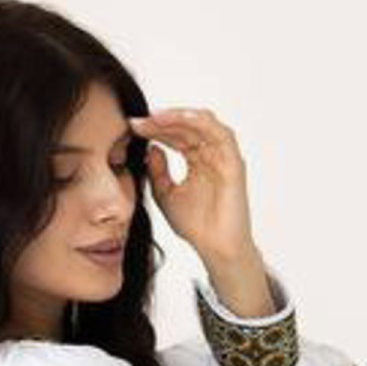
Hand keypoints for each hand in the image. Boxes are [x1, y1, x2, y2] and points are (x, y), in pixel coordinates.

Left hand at [132, 107, 263, 288]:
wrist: (215, 249)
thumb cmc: (196, 226)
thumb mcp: (165, 194)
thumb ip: (157, 172)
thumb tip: (150, 148)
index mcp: (197, 159)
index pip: (175, 134)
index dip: (154, 128)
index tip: (132, 127)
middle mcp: (211, 154)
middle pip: (186, 125)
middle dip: (162, 121)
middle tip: (139, 121)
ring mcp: (223, 157)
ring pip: (203, 123)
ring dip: (179, 116)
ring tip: (155, 117)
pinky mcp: (234, 163)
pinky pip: (220, 134)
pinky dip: (202, 123)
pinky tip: (181, 118)